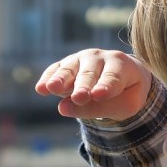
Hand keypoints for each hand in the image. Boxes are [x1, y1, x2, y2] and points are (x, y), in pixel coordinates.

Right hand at [34, 49, 152, 119]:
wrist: (122, 77)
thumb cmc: (125, 93)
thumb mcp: (124, 105)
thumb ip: (99, 108)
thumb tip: (62, 108)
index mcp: (121, 64)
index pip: (114, 77)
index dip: (106, 86)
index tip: (99, 95)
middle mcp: (99, 57)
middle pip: (90, 73)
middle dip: (83, 85)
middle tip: (79, 97)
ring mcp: (80, 59)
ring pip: (70, 69)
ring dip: (61, 79)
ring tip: (52, 88)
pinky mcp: (65, 64)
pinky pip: (55, 70)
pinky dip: (48, 78)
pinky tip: (41, 88)